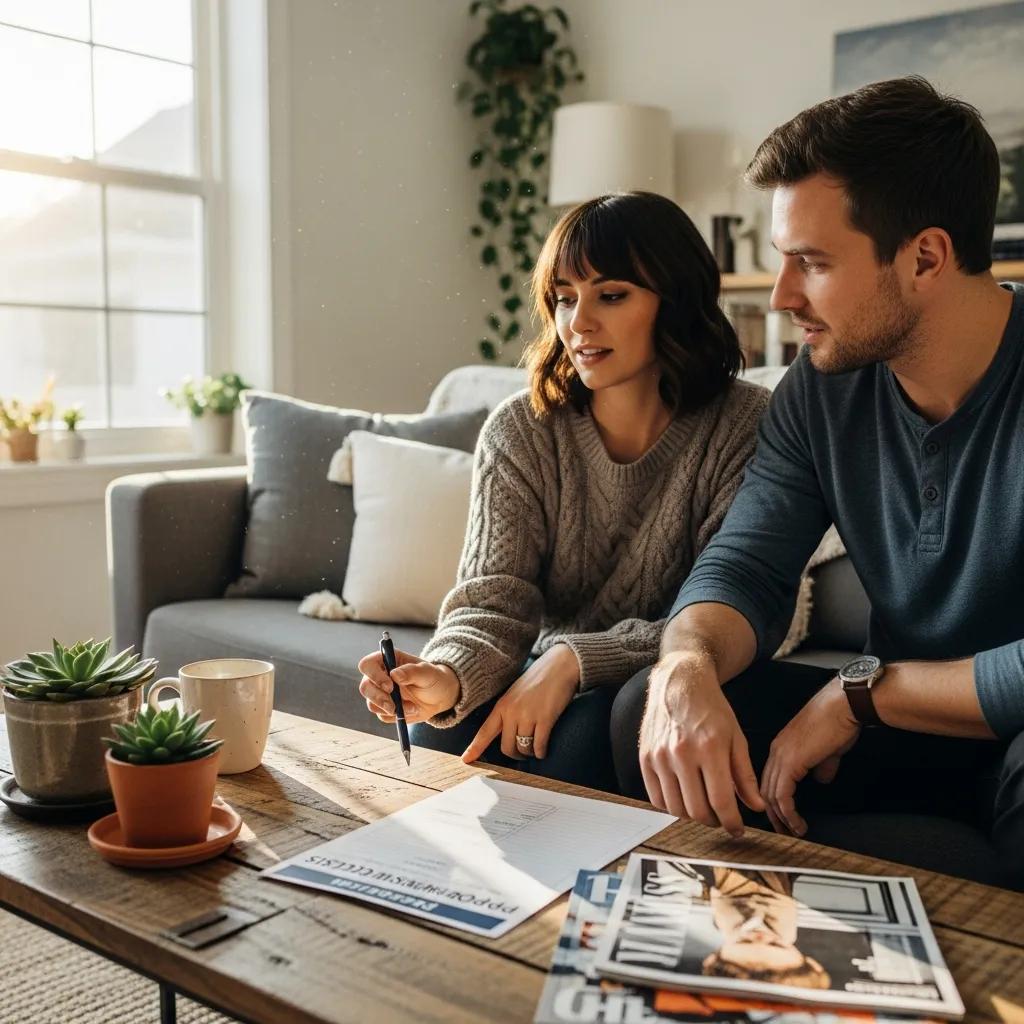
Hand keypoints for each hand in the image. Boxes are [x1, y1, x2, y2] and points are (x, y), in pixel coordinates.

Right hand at [357, 649, 459, 724]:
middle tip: (394, 706)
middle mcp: (379, 676)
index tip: (390, 686)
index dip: (374, 675)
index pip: (367, 665)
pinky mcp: (385, 708)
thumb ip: (412, 671)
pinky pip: (383, 716)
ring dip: (392, 709)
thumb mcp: (428, 672)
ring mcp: (380, 693)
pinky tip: (411, 710)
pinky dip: (397, 716)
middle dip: (379, 698)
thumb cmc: (433, 678)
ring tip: (413, 707)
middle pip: (365, 687)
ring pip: (372, 704)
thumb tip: (394, 674)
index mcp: (387, 660)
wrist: (439, 696)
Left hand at [461, 644, 579, 763]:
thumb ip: (509, 712)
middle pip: (507, 747)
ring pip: (523, 748)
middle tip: (522, 754)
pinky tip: (543, 750)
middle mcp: (512, 712)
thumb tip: (507, 734)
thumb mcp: (516, 694)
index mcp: (502, 705)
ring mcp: (528, 716)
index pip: (485, 731)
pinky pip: (539, 746)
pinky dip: (541, 752)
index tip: (466, 760)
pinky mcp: (545, 719)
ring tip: (535, 749)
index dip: (475, 747)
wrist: (559, 666)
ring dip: (529, 753)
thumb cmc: (538, 680)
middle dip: (515, 755)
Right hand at [638, 653, 763, 836]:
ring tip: (703, 807)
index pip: (721, 802)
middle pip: (697, 810)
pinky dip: (671, 805)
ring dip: (692, 816)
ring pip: (675, 808)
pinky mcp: (645, 757)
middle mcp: (682, 753)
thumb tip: (756, 806)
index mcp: (710, 748)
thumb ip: (745, 775)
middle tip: (721, 817)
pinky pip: (656, 797)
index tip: (738, 829)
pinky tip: (683, 797)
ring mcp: (660, 756)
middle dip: (713, 821)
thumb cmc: (711, 708)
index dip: (732, 823)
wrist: (680, 682)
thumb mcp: (736, 738)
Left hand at [760, 677, 860, 836]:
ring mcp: (781, 756)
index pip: (769, 779)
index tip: (782, 818)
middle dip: (773, 814)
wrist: (843, 706)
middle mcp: (776, 751)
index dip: (774, 800)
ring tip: (793, 832)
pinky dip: (788, 813)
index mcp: (782, 747)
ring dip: (781, 818)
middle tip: (784, 832)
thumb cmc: (839, 722)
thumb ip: (821, 765)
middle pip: (765, 789)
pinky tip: (797, 823)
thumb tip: (821, 778)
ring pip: (771, 794)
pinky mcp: (791, 762)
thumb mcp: (827, 750)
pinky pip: (782, 794)